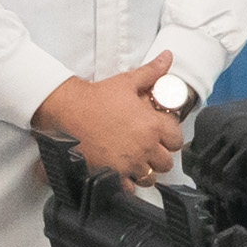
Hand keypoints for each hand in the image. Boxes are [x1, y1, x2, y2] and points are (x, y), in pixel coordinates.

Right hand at [35, 53, 187, 183]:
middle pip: (166, 162)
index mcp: (152, 125)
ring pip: (150, 177)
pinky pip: (129, 188)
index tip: (163, 136)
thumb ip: (152, 72)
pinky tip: (123, 173)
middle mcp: (144, 147)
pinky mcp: (112, 174)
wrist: (70, 110)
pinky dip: (128, 184)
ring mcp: (128, 163)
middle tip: (150, 149)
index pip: (176, 140)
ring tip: (138, 162)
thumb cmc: (97, 98)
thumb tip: (167, 58)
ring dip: (146, 171)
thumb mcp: (127, 81)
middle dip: (160, 156)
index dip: (171, 138)